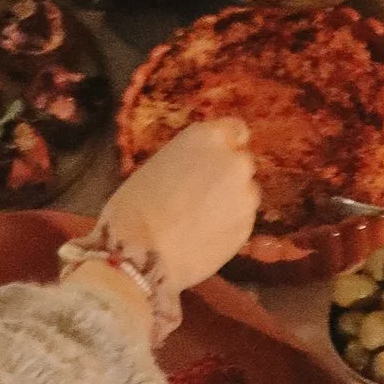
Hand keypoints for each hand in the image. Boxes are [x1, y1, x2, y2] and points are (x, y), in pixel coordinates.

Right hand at [97, 119, 261, 297]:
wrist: (142, 253)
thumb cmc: (136, 205)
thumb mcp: (160, 164)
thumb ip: (191, 160)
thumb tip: (200, 168)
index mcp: (209, 137)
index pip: (236, 130)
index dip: (227, 145)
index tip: (216, 158)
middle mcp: (235, 162)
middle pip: (241, 164)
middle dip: (227, 176)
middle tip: (202, 194)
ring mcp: (246, 197)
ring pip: (244, 195)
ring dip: (230, 202)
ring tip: (201, 220)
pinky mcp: (248, 230)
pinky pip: (241, 221)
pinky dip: (228, 226)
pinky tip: (204, 237)